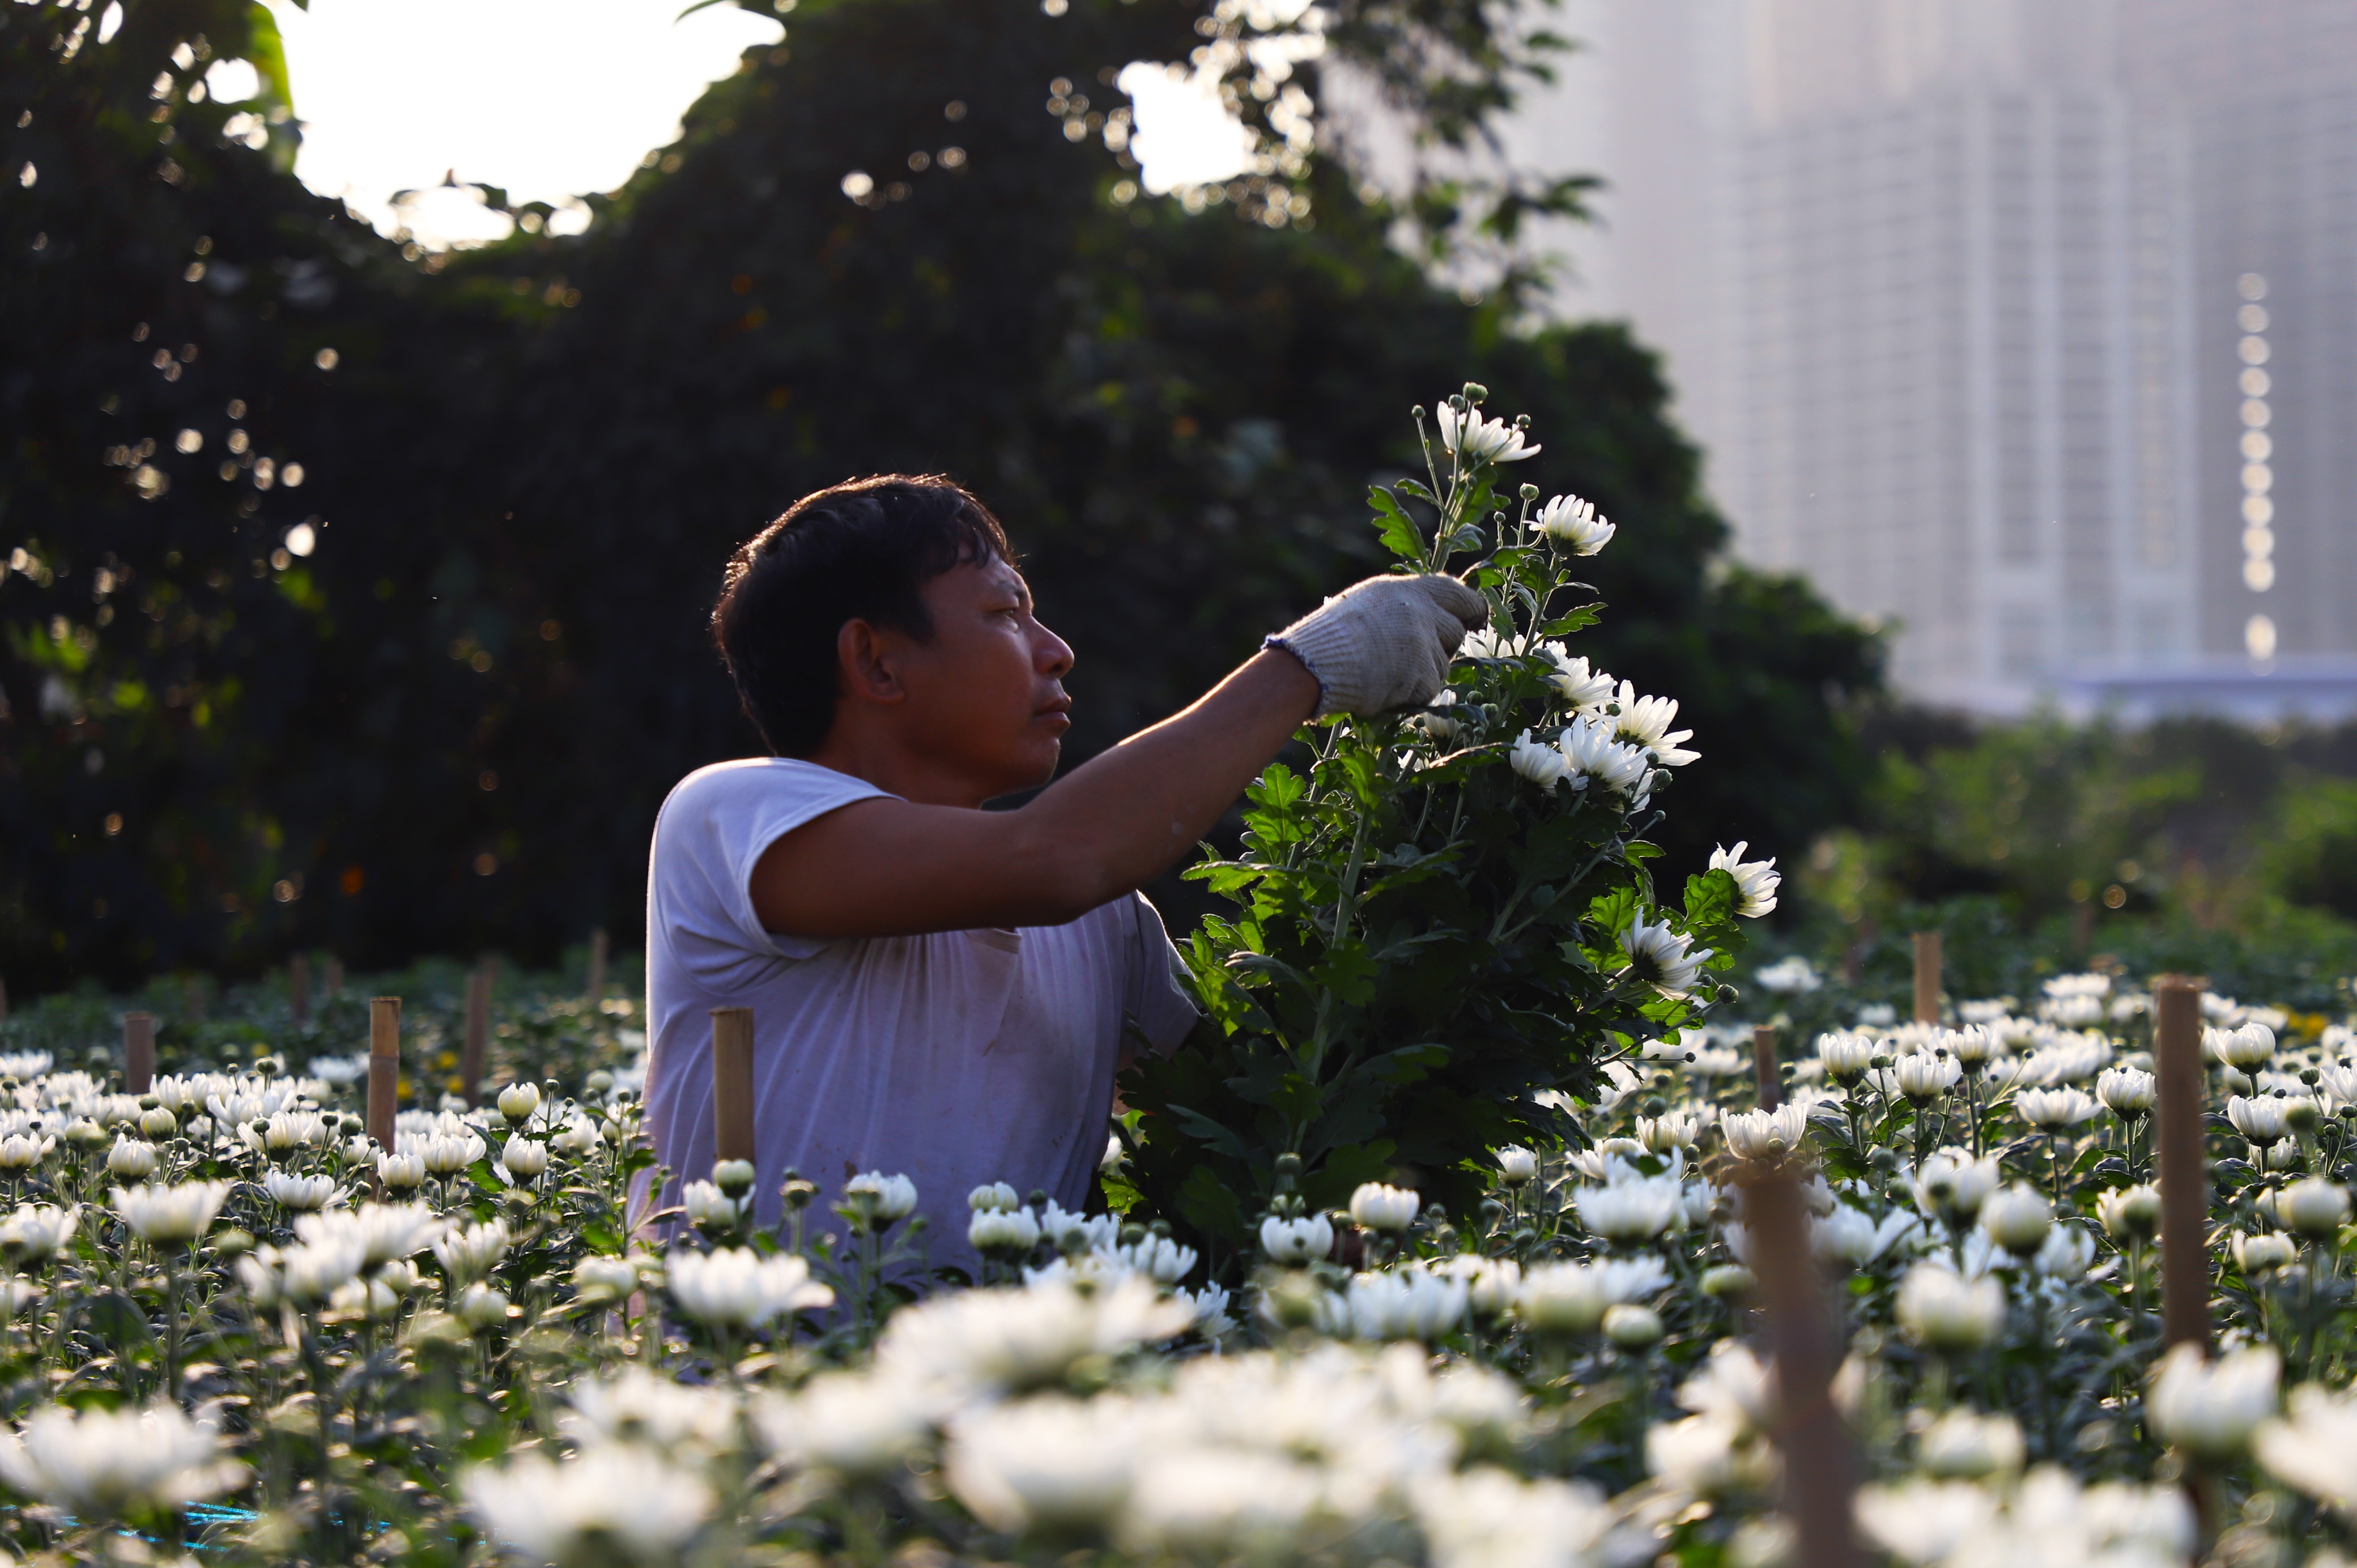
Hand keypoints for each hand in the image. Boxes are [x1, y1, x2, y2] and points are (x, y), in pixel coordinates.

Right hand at [1265, 573, 1487, 715]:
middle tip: (1417, 658)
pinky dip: (1410, 694)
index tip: (1475, 620)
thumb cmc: (1331, 636)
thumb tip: (1429, 620)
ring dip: (1422, 674)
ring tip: (1385, 672)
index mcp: (1408, 589)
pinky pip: (1428, 689)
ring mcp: (1426, 643)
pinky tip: (1383, 688)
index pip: (1456, 593)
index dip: (1470, 608)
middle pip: (1455, 632)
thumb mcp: (1368, 604)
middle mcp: (1422, 611)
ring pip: (1442, 665)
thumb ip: (1401, 608)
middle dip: (1443, 647)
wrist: (1317, 663)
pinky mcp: (1423, 674)